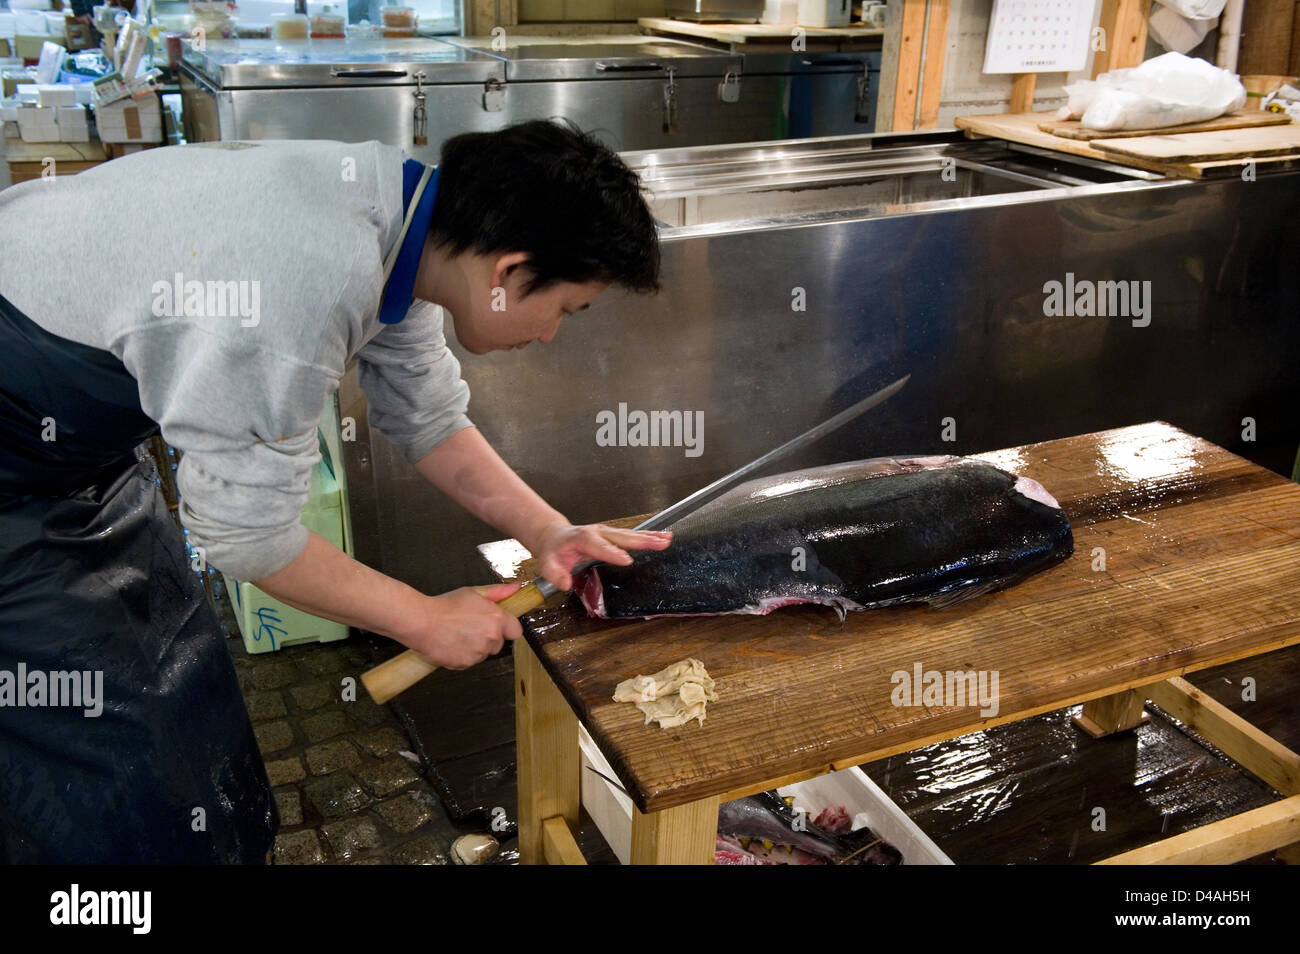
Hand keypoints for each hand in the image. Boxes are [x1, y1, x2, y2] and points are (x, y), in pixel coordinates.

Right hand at [402, 582, 523, 669]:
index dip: (507, 627)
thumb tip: (516, 588)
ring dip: (475, 647)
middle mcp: (490, 638)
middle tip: (471, 626)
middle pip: (498, 643)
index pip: (516, 630)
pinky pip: (469, 661)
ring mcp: (478, 653)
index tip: (498, 624)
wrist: (421, 621)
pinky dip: (463, 655)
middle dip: (489, 637)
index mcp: (496, 619)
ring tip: (458, 633)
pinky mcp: (465, 664)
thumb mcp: (473, 592)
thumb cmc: (444, 605)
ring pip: (483, 653)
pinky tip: (452, 643)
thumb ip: (497, 592)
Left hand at [529, 522, 672, 590]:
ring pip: (630, 534)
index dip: (613, 552)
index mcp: (582, 539)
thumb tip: (565, 583)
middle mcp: (598, 532)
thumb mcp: (547, 564)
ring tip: (667, 538)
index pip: (599, 546)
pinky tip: (664, 536)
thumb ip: (554, 574)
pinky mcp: (614, 535)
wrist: (555, 536)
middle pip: (621, 536)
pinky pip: (632, 535)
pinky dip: (649, 535)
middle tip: (660, 544)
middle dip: (641, 540)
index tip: (627, 560)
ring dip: (650, 536)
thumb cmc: (554, 551)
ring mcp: (607, 532)